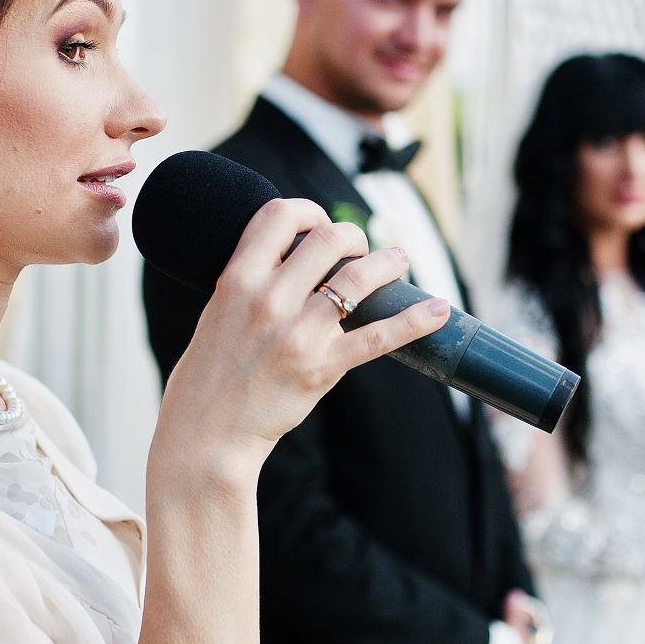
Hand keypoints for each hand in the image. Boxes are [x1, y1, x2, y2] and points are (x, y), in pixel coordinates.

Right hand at [157, 201, 445, 471]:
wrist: (205, 432)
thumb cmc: (210, 373)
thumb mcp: (217, 311)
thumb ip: (253, 281)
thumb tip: (296, 257)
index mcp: (236, 280)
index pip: (279, 216)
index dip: (308, 211)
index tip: (320, 224)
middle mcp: (268, 300)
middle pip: (329, 239)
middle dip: (353, 236)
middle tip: (360, 249)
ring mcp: (297, 334)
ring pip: (359, 278)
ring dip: (388, 262)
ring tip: (399, 260)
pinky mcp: (321, 368)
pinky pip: (378, 337)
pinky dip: (415, 320)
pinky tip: (439, 310)